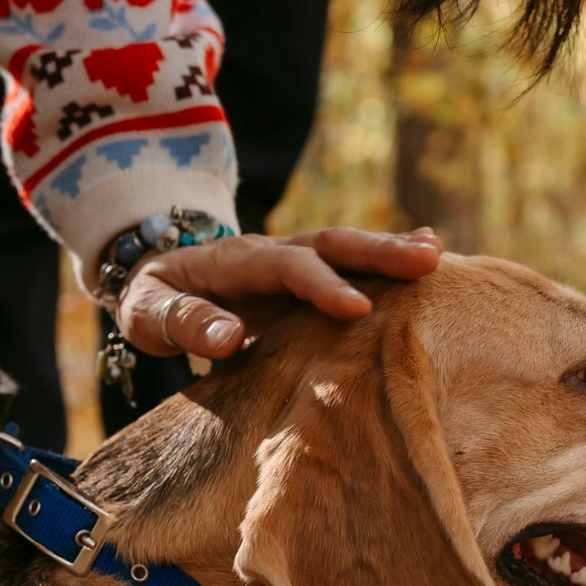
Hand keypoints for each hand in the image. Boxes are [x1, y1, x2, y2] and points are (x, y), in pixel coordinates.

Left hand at [115, 227, 444, 358]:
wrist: (156, 282)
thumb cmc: (154, 302)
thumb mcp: (148, 314)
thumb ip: (183, 323)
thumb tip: (228, 340)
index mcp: (235, 262)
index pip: (284, 266)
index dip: (320, 285)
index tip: (356, 308)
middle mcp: (272, 253)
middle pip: (329, 245)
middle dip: (376, 252)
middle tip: (425, 260)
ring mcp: (293, 262)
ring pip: (346, 250)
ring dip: (390, 251)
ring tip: (437, 255)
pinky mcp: (307, 278)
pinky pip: (350, 266)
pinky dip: (388, 260)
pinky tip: (431, 258)